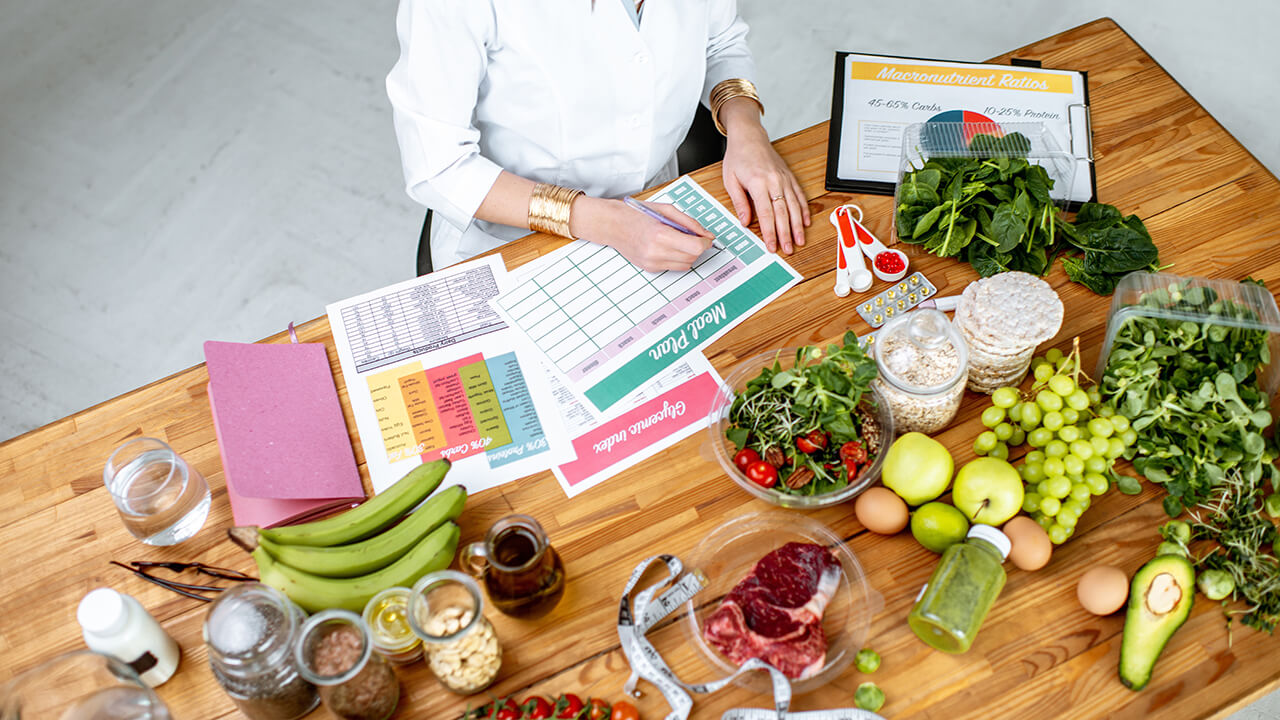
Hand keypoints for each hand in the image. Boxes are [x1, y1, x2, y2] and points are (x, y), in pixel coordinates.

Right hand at [570, 197, 714, 271]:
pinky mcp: (650, 268)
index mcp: (661, 234)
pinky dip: (676, 257)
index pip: (695, 247)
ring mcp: (652, 262)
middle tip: (693, 236)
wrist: (613, 225)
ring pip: (685, 265)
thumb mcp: (666, 210)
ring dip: (688, 254)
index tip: (706, 238)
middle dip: (697, 247)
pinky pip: (673, 267)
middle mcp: (656, 252)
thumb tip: (706, 234)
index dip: (705, 243)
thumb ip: (689, 223)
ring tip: (678, 240)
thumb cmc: (637, 214)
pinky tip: (667, 246)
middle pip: (692, 257)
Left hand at [719, 98, 810, 253]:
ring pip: (794, 206)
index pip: (766, 214)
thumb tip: (745, 222)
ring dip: (798, 225)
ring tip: (799, 240)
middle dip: (786, 234)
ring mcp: (784, 179)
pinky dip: (804, 209)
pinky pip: (799, 195)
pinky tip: (805, 222)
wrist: (749, 137)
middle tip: (788, 249)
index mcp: (758, 183)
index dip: (769, 233)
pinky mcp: (789, 177)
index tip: (772, 246)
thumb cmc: (738, 157)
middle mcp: (774, 181)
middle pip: (782, 213)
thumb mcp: (730, 180)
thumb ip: (739, 202)